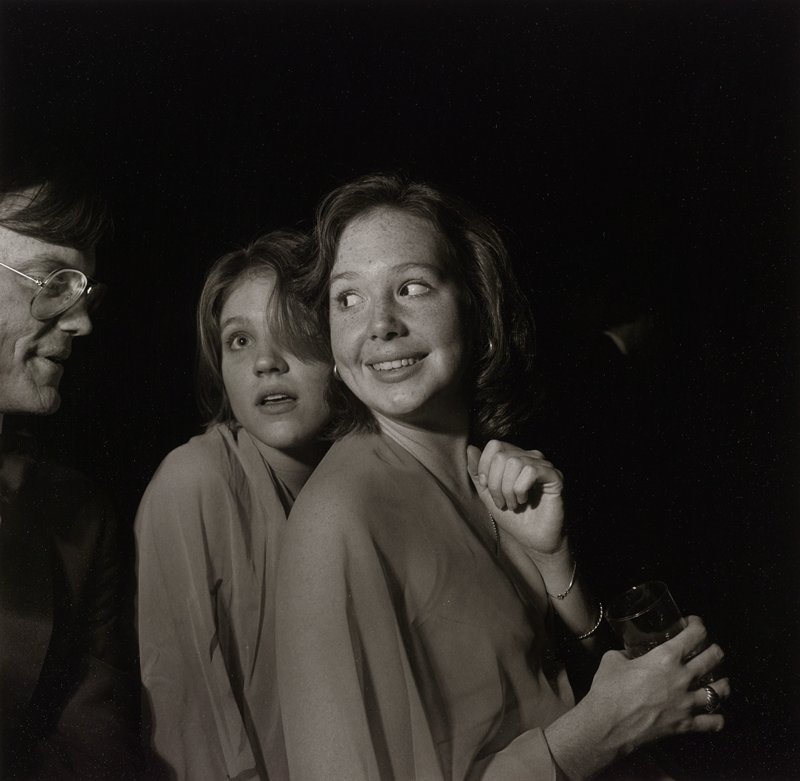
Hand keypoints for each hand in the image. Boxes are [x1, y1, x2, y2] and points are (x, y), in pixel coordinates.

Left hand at [467, 440, 564, 555]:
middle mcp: (530, 457)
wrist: (532, 540)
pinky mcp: (555, 477)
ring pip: (515, 463)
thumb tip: (470, 448)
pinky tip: (523, 500)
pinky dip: (520, 489)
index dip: (484, 466)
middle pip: (502, 455)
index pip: (494, 445)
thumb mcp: (487, 494)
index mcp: (515, 457)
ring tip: (512, 504)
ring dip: (507, 489)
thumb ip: (477, 473)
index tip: (485, 487)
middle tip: (500, 502)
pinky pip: (531, 471)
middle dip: (495, 483)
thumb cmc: (512, 517)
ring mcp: (544, 466)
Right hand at [583, 616, 729, 754]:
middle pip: (714, 657)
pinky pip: (713, 722)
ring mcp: (687, 703)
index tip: (693, 623)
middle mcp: (683, 678)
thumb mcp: (613, 659)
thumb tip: (629, 655)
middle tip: (707, 648)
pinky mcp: (686, 725)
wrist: (607, 725)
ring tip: (719, 679)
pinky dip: (717, 717)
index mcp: (666, 658)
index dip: (698, 624)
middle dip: (714, 649)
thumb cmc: (608, 689)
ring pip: (721, 689)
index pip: (695, 634)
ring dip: (722, 682)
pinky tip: (714, 713)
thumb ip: (626, 654)